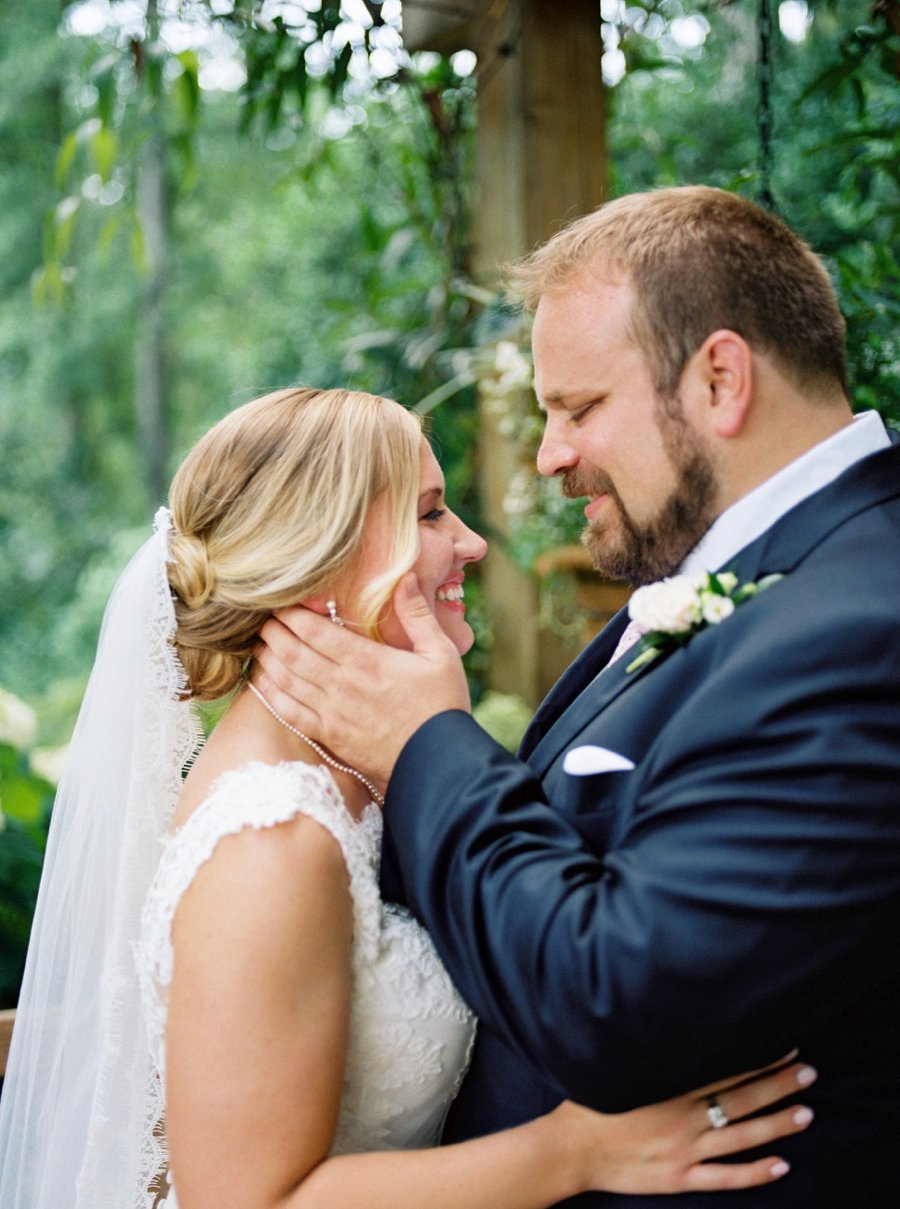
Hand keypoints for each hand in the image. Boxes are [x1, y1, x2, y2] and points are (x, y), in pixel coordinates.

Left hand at [255, 574, 469, 785]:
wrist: (439, 764)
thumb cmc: (443, 706)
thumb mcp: (441, 654)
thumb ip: (417, 614)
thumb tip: (406, 578)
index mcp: (366, 661)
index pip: (314, 630)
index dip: (291, 614)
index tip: (281, 603)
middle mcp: (342, 685)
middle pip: (293, 652)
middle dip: (274, 632)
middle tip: (263, 620)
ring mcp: (332, 713)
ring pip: (286, 680)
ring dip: (268, 659)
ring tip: (259, 644)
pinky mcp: (330, 736)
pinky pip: (290, 713)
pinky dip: (271, 695)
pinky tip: (263, 682)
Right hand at [552, 1054, 815, 1195]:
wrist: (572, 1148)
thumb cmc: (590, 1103)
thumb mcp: (621, 1068)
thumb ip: (651, 1056)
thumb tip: (673, 1030)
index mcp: (671, 1088)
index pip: (726, 1069)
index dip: (759, 1059)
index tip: (785, 1047)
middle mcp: (685, 1118)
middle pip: (742, 1100)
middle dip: (778, 1085)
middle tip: (808, 1073)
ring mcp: (686, 1151)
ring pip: (742, 1136)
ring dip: (777, 1125)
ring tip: (806, 1113)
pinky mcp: (681, 1178)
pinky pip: (726, 1178)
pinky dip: (755, 1174)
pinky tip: (782, 1166)